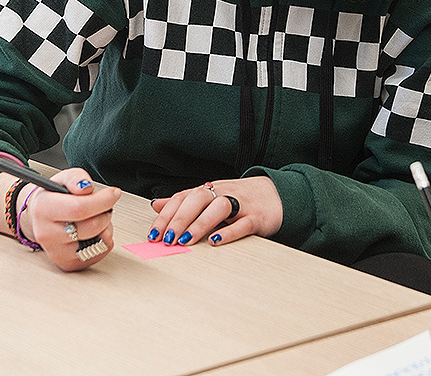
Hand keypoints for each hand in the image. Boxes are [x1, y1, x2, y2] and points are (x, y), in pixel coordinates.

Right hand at [18, 167, 121, 270]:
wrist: (40, 217)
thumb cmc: (53, 197)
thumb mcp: (62, 178)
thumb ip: (76, 178)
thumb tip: (86, 187)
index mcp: (43, 209)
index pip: (79, 208)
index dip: (103, 200)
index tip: (114, 193)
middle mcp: (47, 234)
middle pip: (91, 226)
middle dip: (105, 212)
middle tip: (104, 205)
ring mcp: (56, 252)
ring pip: (97, 242)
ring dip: (105, 228)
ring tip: (95, 218)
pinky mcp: (67, 264)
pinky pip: (98, 254)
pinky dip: (103, 242)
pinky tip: (93, 232)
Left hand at [148, 176, 281, 247]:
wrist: (277, 194)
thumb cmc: (240, 198)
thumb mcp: (210, 197)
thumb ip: (183, 202)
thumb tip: (156, 205)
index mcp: (209, 190)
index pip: (183, 198)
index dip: (166, 215)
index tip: (153, 234)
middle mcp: (223, 193)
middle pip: (197, 199)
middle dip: (179, 219)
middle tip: (167, 239)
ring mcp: (241, 204)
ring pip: (218, 208)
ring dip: (199, 224)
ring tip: (185, 241)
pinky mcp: (257, 217)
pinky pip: (243, 223)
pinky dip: (229, 232)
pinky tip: (215, 241)